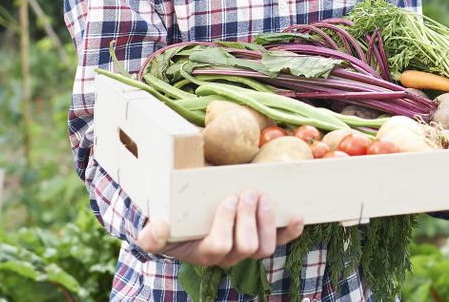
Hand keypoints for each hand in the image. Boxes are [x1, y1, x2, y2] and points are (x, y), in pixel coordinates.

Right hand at [135, 189, 303, 265]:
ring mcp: (247, 249)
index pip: (219, 246)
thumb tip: (159, 228)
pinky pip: (281, 241)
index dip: (227, 223)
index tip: (228, 199)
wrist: (188, 225)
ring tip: (263, 197)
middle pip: (246, 247)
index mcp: (204, 253)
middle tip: (246, 192)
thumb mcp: (157, 232)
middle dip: (249, 218)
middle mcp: (229, 256)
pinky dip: (290, 231)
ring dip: (267, 221)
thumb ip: (152, 235)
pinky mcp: (261, 239)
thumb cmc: (174, 226)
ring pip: (265, 248)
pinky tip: (297, 217)